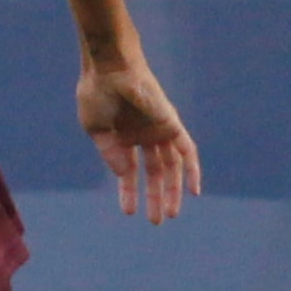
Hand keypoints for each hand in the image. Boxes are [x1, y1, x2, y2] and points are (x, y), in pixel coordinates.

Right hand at [77, 59, 202, 223]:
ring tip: (170, 214)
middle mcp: (144, 136)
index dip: (129, 191)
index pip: (131, 170)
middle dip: (155, 196)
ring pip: (172, 167)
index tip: (129, 212)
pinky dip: (193, 169)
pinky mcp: (171, 123)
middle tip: (156, 221)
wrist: (109, 69)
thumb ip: (110, 154)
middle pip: (156, 172)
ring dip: (172, 191)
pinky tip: (194, 190)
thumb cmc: (96, 93)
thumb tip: (124, 176)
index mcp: (124, 137)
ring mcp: (159, 130)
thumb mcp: (96, 130)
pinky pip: (187, 150)